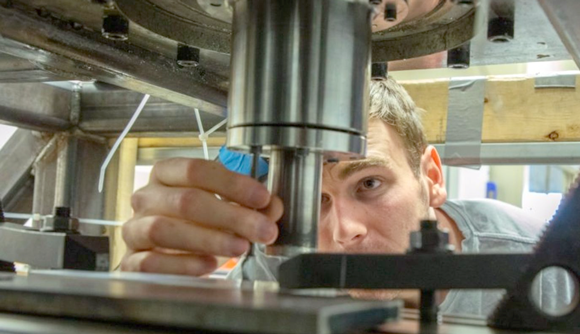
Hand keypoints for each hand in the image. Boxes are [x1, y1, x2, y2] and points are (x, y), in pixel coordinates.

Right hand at [121, 158, 282, 275]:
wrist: (161, 254)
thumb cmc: (193, 222)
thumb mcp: (222, 207)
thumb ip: (249, 205)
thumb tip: (273, 207)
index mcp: (166, 174)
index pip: (196, 170)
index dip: (232, 184)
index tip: (262, 198)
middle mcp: (146, 198)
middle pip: (186, 201)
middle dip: (232, 216)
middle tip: (263, 230)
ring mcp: (135, 229)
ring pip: (165, 230)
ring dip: (209, 239)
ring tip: (241, 247)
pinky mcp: (131, 261)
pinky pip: (151, 262)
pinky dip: (182, 264)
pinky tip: (209, 265)